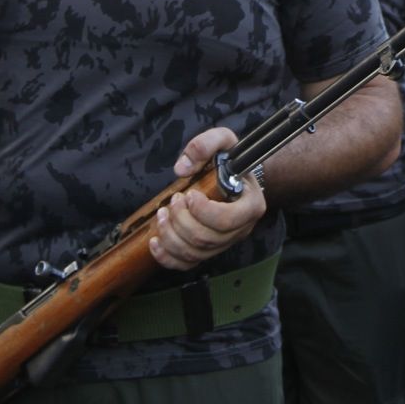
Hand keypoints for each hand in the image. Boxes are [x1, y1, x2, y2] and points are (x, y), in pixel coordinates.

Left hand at [152, 127, 267, 270]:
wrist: (234, 175)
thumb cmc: (229, 159)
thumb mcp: (223, 140)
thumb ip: (205, 145)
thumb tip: (182, 169)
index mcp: (250, 206)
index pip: (226, 220)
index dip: (203, 211)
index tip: (189, 194)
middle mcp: (240, 230)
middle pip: (206, 238)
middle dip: (181, 221)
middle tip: (173, 200)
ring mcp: (224, 243)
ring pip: (195, 253)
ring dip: (171, 236)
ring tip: (161, 215)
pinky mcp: (208, 250)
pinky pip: (187, 264)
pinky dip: (167, 257)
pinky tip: (154, 241)